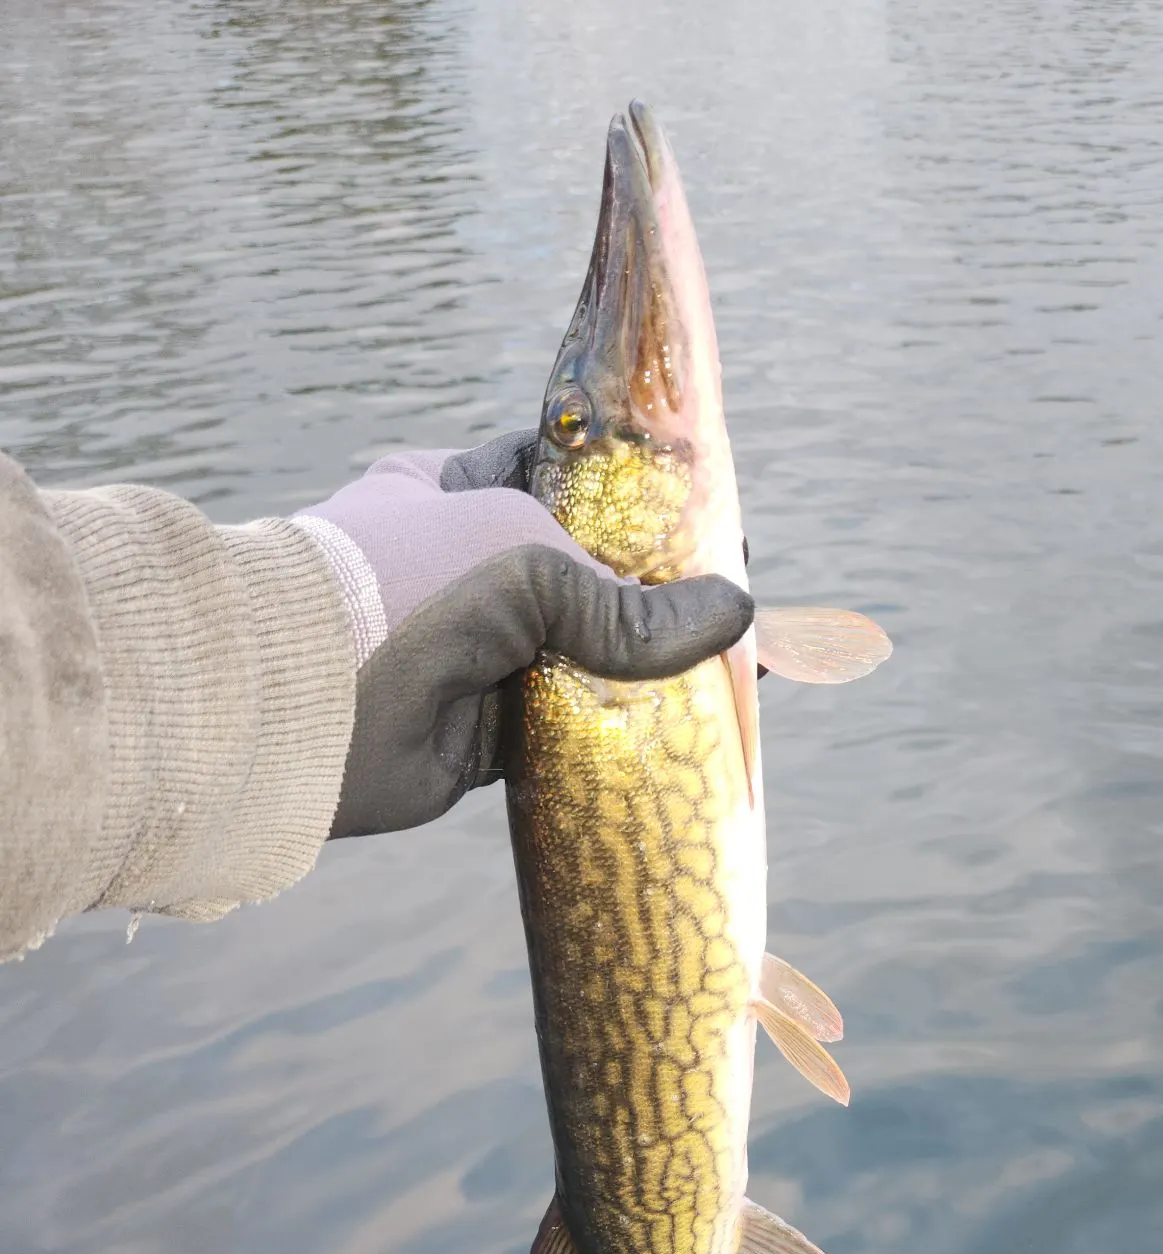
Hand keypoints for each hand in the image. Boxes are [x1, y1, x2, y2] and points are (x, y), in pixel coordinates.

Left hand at [293, 439, 752, 837]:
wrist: (291, 708)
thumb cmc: (399, 590)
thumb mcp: (522, 566)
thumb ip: (625, 603)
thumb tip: (738, 612)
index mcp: (457, 493)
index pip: (562, 479)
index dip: (633, 498)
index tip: (704, 516)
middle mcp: (466, 570)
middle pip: (583, 575)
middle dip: (654, 591)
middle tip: (732, 599)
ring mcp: (475, 652)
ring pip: (581, 654)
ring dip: (644, 666)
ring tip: (729, 667)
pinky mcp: (483, 731)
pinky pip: (569, 728)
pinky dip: (620, 732)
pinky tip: (685, 729)